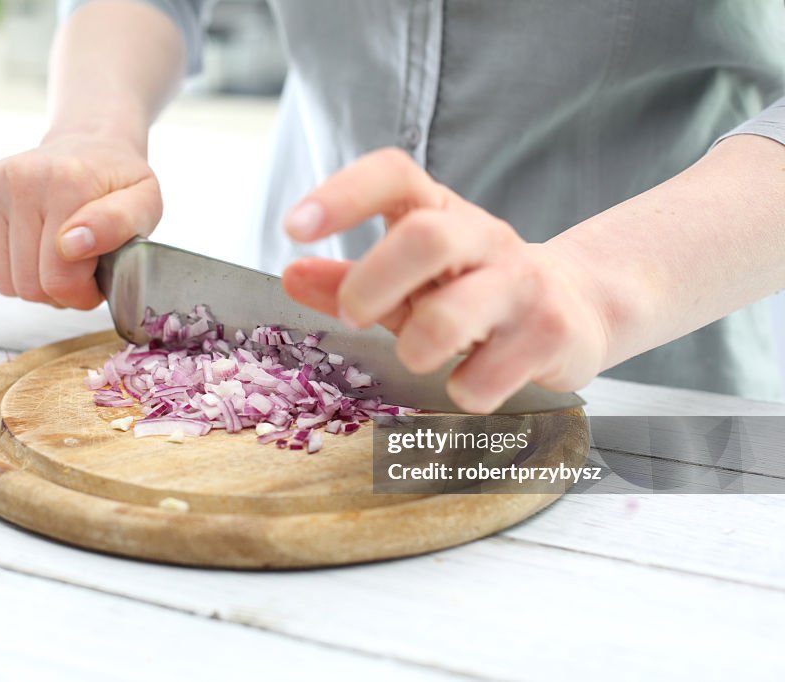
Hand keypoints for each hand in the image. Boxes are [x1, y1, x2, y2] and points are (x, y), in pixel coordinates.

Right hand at [0, 132, 160, 308]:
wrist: (88, 145)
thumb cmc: (117, 182)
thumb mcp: (144, 202)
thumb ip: (119, 224)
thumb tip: (72, 245)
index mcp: (67, 182)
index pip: (58, 280)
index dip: (80, 294)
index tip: (94, 279)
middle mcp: (21, 178)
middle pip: (28, 285)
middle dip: (57, 290)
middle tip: (77, 268)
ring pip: (2, 281)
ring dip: (32, 280)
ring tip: (55, 255)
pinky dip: (8, 266)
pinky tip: (30, 243)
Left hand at [281, 147, 609, 412]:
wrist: (578, 312)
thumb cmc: (474, 292)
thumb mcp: (410, 279)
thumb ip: (351, 279)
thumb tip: (291, 275)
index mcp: (443, 211)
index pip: (395, 174)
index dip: (342, 194)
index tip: (294, 228)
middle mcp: (486, 238)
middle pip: (426, 238)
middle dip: (372, 283)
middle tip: (352, 315)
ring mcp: (524, 285)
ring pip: (452, 317)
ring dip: (416, 348)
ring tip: (421, 354)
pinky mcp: (551, 336)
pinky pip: (483, 378)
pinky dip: (461, 391)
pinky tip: (474, 378)